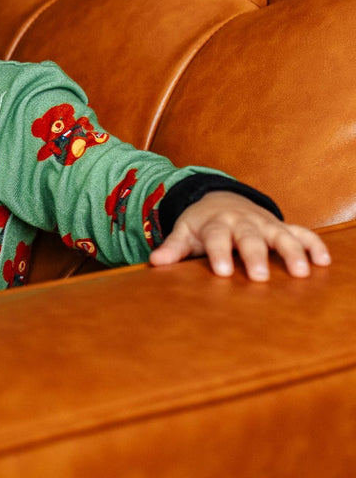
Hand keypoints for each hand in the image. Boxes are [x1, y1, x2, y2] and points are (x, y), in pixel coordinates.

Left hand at [149, 191, 331, 280]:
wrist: (218, 200)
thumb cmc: (201, 224)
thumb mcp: (184, 233)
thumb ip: (172, 249)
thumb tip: (154, 263)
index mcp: (216, 225)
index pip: (216, 239)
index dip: (218, 254)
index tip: (222, 272)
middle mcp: (242, 222)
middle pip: (249, 237)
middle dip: (255, 255)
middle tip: (259, 277)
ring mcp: (264, 224)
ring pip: (280, 235)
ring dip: (292, 252)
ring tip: (301, 273)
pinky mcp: (281, 226)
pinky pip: (301, 233)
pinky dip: (312, 245)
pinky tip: (323, 262)